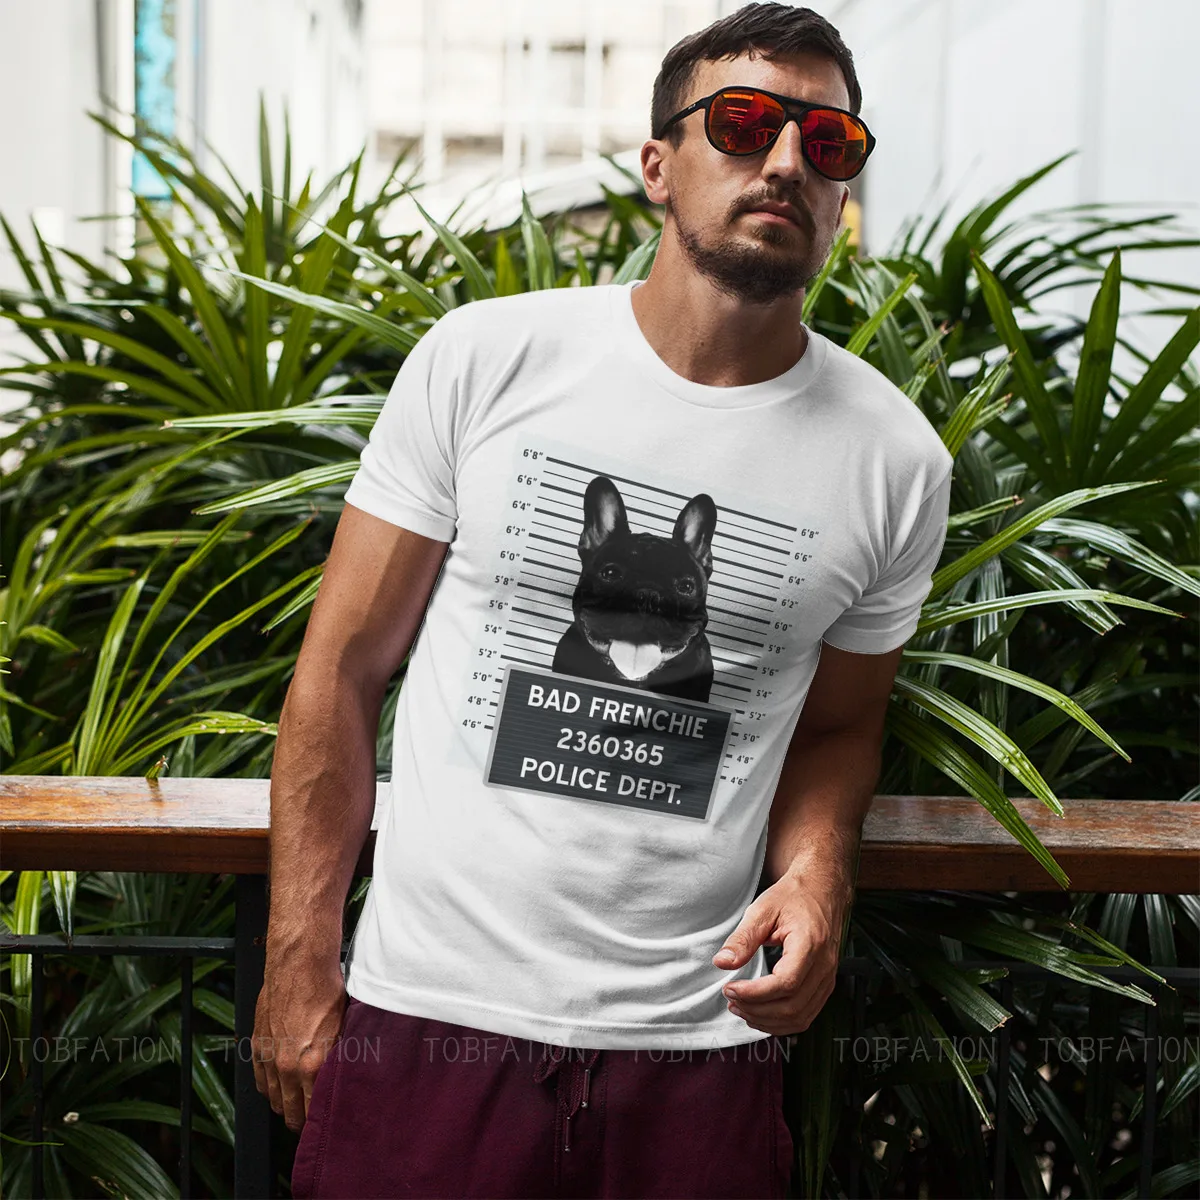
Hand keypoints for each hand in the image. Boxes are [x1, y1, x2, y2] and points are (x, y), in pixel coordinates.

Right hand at [252, 955, 346, 1131]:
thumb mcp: (345, 1027)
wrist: (299, 964)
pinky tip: (279, 1088)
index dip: (319, 1121)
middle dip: (301, 1120)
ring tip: (296, 1105)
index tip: (326, 1123)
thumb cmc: (327, 991)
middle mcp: (287, 1066)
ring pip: (273, 1099)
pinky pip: (260, 1080)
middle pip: (290, 1112)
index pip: (313, 1111)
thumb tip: (344, 1077)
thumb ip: (340, 1058)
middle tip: (310, 1121)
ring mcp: (269, 1057)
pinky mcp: (257, 1045)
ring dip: (284, 1105)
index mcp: (313, 1064)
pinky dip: (269, 1088)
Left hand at [711, 868, 851, 1034]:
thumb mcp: (762, 910)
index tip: (731, 989)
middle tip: (731, 999)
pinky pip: (805, 1015)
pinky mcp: (824, 984)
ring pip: (799, 1017)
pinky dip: (781, 1021)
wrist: (821, 889)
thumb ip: (743, 939)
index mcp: (810, 943)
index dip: (755, 993)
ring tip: (741, 1008)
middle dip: (756, 1009)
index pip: (785, 983)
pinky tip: (760, 1013)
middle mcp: (824, 965)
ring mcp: (827, 978)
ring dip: (767, 1020)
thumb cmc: (794, 896)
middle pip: (792, 1006)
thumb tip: (722, 963)